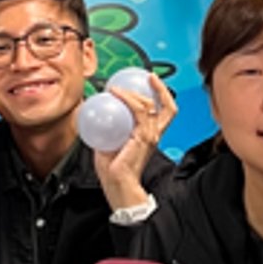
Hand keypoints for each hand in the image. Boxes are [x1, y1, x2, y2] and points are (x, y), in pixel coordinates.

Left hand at [90, 72, 177, 211]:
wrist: (118, 185)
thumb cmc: (113, 170)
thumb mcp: (109, 145)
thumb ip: (107, 131)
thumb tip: (95, 119)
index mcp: (150, 136)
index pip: (164, 113)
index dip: (162, 96)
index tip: (151, 83)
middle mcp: (155, 134)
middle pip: (167, 107)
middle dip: (160, 89)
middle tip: (148, 78)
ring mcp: (151, 135)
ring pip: (150, 105)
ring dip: (134, 92)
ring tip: (118, 87)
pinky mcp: (144, 137)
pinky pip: (138, 111)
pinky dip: (127, 99)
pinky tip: (116, 93)